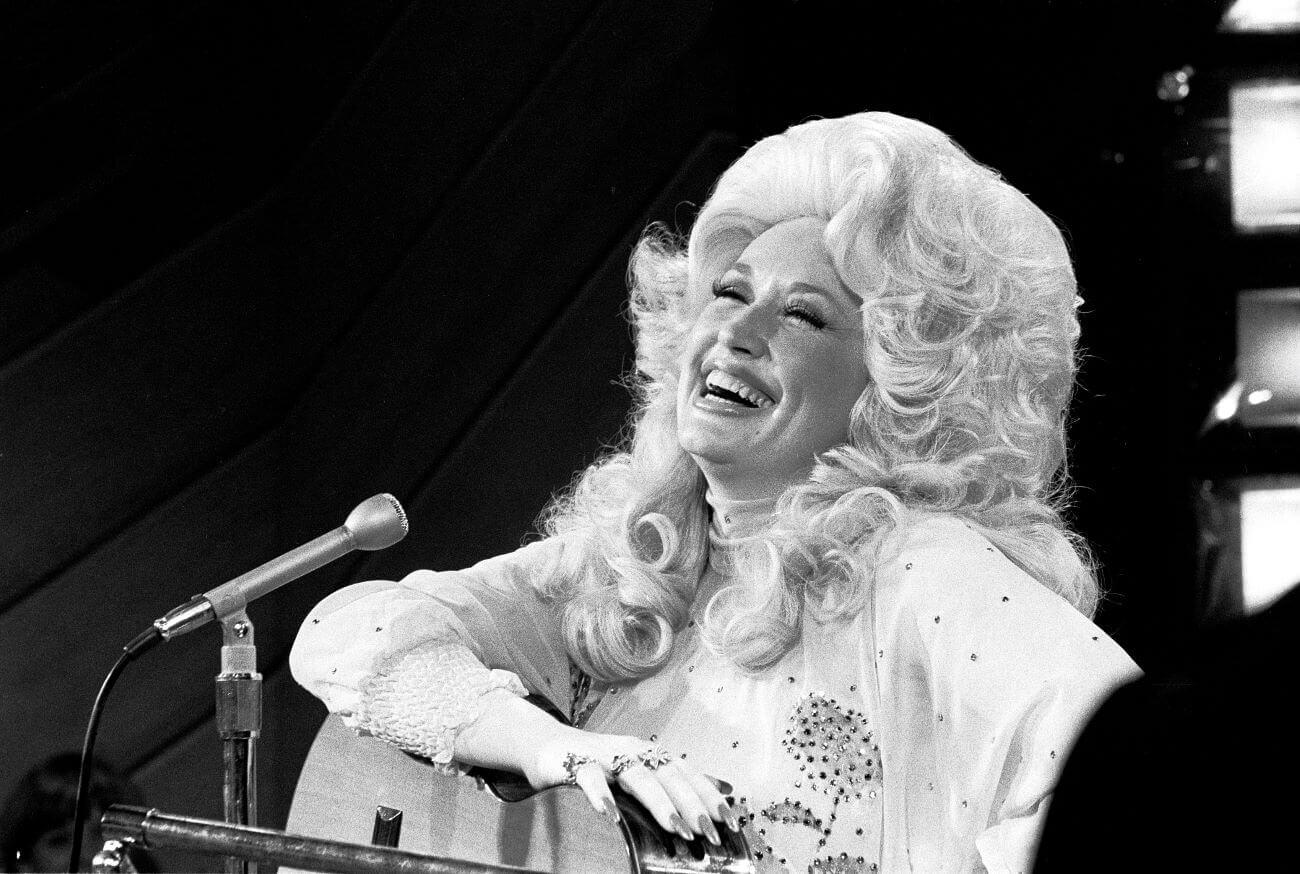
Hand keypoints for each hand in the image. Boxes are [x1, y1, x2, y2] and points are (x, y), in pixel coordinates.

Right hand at [526, 726, 739, 844]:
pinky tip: (611, 815)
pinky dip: (600, 794)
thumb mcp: (644, 768)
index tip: (731, 821)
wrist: (548, 745)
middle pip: (667, 775)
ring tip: (676, 828)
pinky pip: (588, 778)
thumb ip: (681, 780)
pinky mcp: (574, 763)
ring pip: (636, 776)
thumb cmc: (601, 763)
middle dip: (691, 804)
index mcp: (651, 754)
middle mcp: (632, 751)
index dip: (709, 796)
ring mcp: (604, 756)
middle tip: (709, 832)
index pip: (687, 773)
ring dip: (658, 802)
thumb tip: (727, 788)